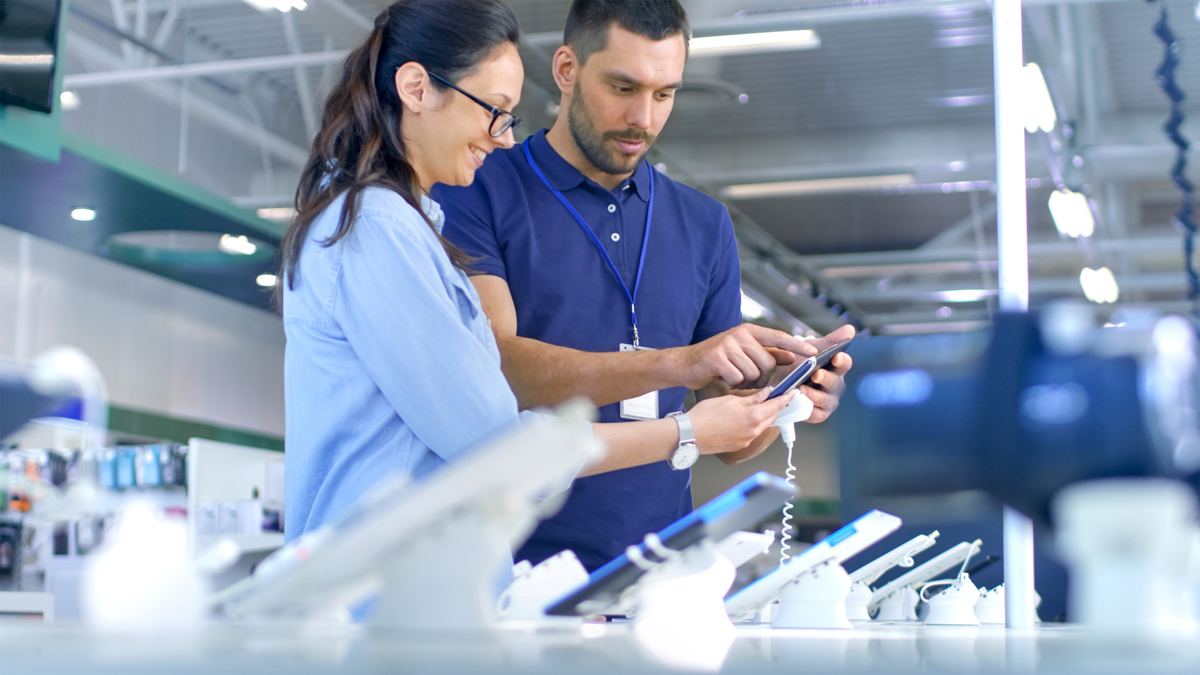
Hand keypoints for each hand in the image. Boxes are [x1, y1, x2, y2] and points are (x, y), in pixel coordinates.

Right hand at [673, 324, 814, 390]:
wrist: (685, 364)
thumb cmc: (717, 361)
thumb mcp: (743, 354)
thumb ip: (767, 354)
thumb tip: (790, 356)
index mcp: (749, 331)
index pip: (779, 336)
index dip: (797, 345)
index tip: (814, 352)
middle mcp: (740, 334)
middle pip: (768, 363)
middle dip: (761, 377)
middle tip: (746, 378)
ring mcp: (727, 344)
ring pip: (753, 373)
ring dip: (745, 382)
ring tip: (733, 377)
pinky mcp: (717, 357)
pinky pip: (737, 378)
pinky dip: (732, 384)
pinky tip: (723, 379)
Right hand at [688, 387, 793, 454]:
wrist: (691, 435)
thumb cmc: (705, 416)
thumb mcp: (730, 400)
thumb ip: (751, 398)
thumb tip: (765, 394)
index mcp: (754, 416)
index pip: (777, 405)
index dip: (786, 398)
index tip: (792, 392)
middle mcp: (754, 431)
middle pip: (772, 416)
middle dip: (776, 406)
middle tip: (777, 397)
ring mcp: (747, 440)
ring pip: (763, 425)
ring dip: (764, 415)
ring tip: (760, 405)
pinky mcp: (739, 445)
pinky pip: (753, 432)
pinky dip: (754, 423)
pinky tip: (745, 417)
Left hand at [796, 325, 854, 423]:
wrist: (781, 379)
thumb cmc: (802, 363)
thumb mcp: (812, 349)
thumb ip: (830, 341)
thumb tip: (850, 329)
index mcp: (836, 368)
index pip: (844, 363)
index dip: (841, 360)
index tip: (836, 356)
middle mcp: (835, 385)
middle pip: (835, 383)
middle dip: (826, 378)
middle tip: (816, 374)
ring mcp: (828, 401)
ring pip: (825, 400)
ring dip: (814, 395)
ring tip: (802, 388)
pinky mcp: (819, 414)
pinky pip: (816, 414)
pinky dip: (808, 409)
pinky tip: (800, 403)